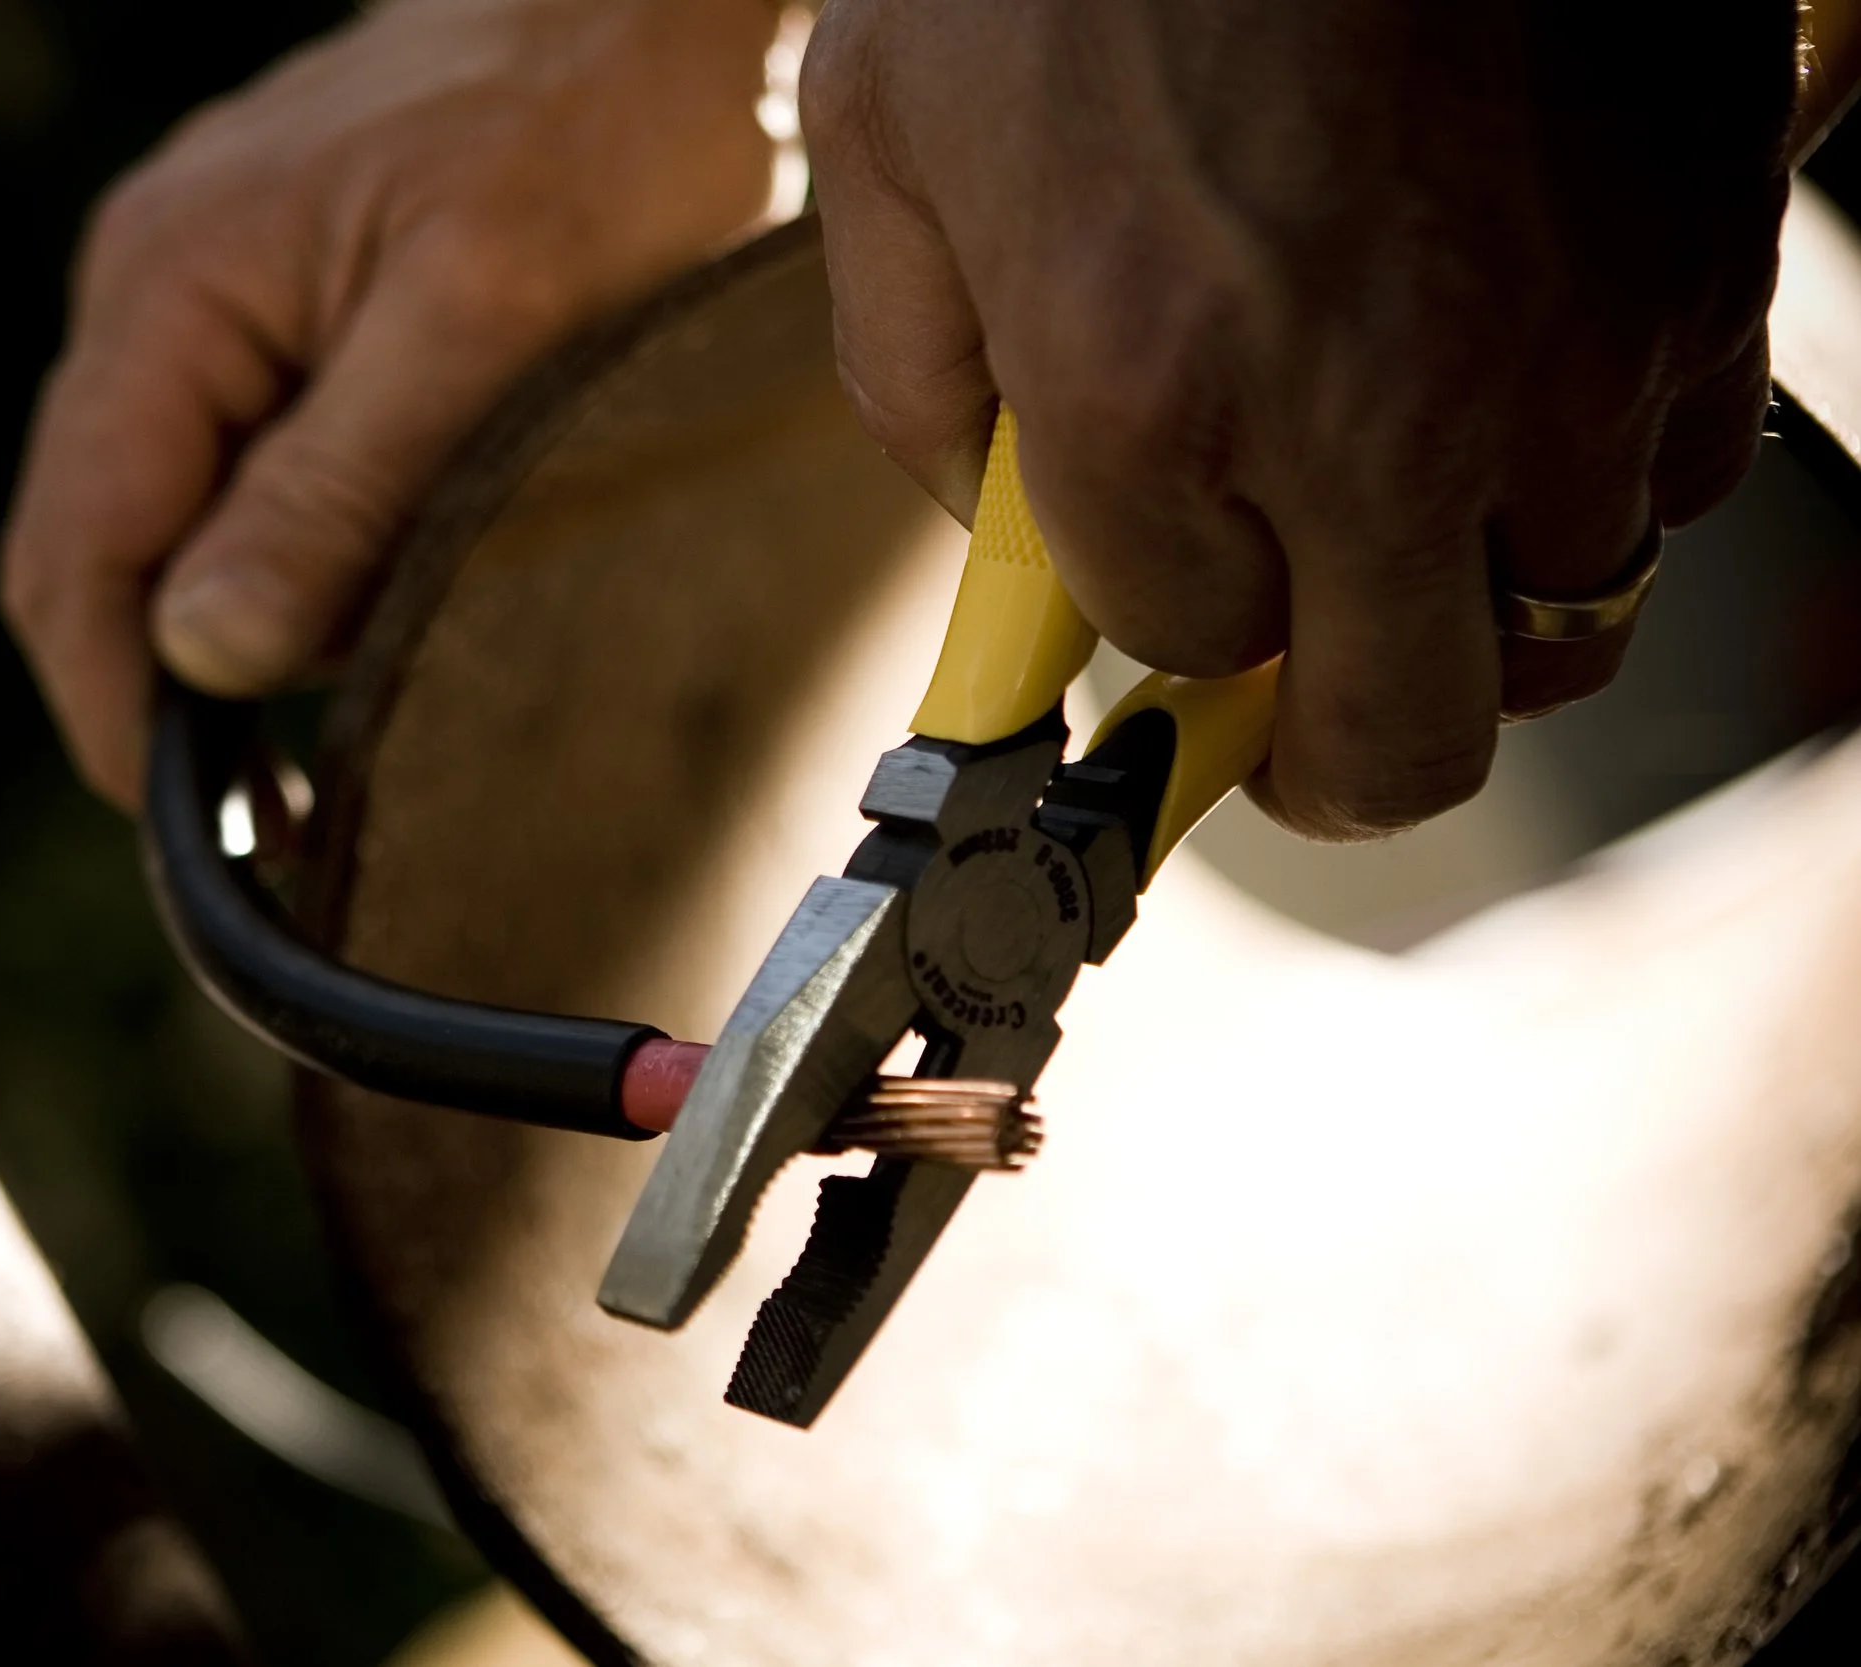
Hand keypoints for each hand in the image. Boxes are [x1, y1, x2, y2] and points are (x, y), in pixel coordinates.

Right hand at [2, 0, 779, 804]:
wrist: (654, 11)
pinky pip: (232, 463)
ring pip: (164, 515)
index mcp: (173, 292)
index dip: (113, 709)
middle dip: (162, 687)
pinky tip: (368, 593)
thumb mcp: (483, 325)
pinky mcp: (273, 305)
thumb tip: (204, 655)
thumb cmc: (596, 134)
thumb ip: (335, 488)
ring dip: (236, 623)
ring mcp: (205, 294)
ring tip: (348, 699)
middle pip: (94, 544)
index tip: (200, 829)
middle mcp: (155, 290)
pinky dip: (279, 555)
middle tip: (282, 806)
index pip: (76, 547)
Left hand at [802, 0, 1794, 836]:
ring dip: (1474, 600)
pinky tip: (1515, 370)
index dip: (1162, 641)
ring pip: (1565, 615)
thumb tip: (977, 506)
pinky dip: (1602, 458)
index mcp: (1148, 396)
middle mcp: (1380, 415)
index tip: (1162, 614)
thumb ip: (913, 367)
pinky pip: (1686, 460)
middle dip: (1331, 757)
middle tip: (1294, 719)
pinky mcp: (1708, 251)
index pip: (1180, 655)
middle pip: (1405, 742)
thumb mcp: (894, 129)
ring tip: (1402, 500)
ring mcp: (1569, 347)